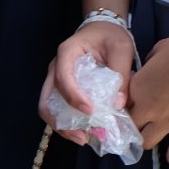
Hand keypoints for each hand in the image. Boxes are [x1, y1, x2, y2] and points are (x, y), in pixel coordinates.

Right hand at [40, 17, 136, 145]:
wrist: (102, 29)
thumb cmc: (110, 36)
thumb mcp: (121, 48)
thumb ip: (121, 74)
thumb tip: (118, 104)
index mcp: (67, 53)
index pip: (63, 77)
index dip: (73, 96)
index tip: (90, 111)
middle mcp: (56, 67)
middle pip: (47, 99)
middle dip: (61, 122)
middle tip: (82, 137)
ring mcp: (56, 79)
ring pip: (48, 108)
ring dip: (63, 126)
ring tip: (84, 139)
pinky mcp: (62, 89)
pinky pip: (58, 109)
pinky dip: (68, 123)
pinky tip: (84, 132)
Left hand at [129, 34, 168, 163]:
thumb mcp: (157, 50)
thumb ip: (148, 65)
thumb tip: (149, 70)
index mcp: (136, 87)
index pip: (121, 105)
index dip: (127, 105)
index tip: (134, 104)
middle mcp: (146, 108)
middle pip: (129, 127)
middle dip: (133, 125)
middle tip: (143, 122)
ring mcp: (165, 122)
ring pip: (145, 143)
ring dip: (148, 140)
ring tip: (156, 135)